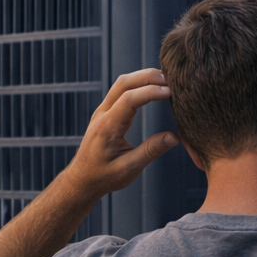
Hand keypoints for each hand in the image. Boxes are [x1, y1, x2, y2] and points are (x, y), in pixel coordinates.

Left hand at [62, 68, 179, 199]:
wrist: (82, 180)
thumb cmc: (103, 177)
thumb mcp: (129, 168)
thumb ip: (151, 151)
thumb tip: (175, 137)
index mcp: (107, 127)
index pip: (129, 99)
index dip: (150, 92)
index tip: (170, 92)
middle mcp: (102, 114)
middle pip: (124, 83)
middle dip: (147, 76)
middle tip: (171, 78)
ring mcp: (102, 112)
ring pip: (121, 83)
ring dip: (142, 77)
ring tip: (165, 80)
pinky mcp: (105, 113)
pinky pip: (120, 91)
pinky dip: (137, 84)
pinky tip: (151, 87)